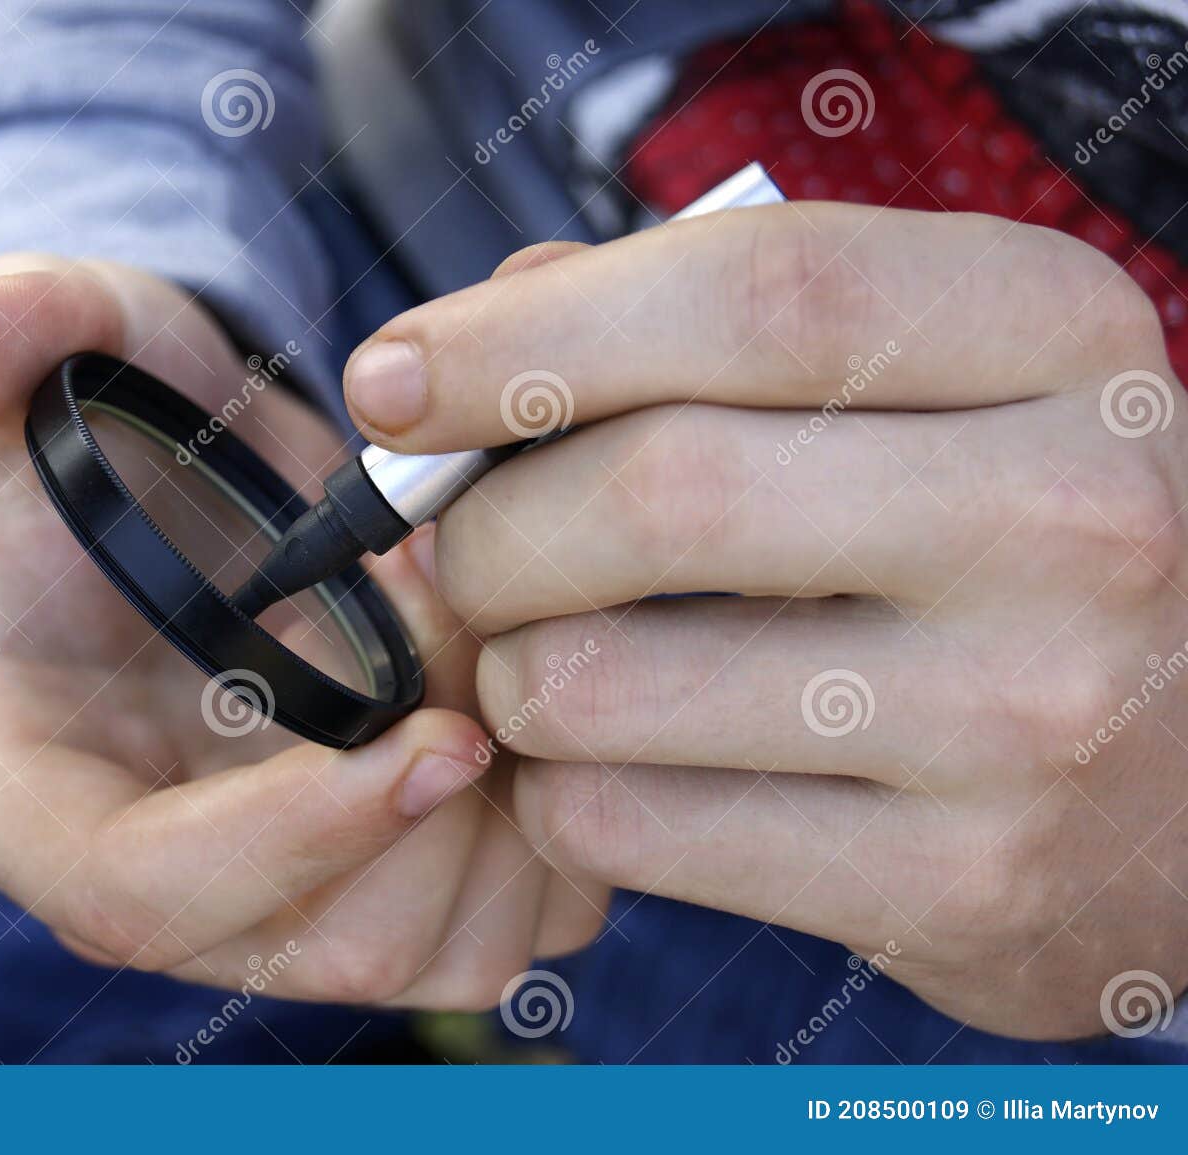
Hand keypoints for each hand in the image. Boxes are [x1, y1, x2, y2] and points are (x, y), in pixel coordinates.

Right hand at [0, 253, 605, 1009]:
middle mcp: (146, 885)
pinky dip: (567, 821)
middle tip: (473, 621)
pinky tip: (535, 688)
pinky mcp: (383, 892)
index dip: (290, 838)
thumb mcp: (37, 369)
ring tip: (497, 636)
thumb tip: (2, 315)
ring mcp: (274, 904)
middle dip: (441, 795)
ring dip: (519, 804)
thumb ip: (10, 329)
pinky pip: (522, 922)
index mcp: (16, 792)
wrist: (168, 503)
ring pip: (446, 952)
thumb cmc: (85, 449)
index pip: (134, 892)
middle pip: (321, 947)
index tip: (438, 734)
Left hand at [343, 205, 1187, 1038]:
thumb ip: (691, 327)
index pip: (753, 293)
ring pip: (600, 683)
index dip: (529, 335)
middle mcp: (1065, 516)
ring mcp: (1019, 718)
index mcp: (1052, 335)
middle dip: (489, 530)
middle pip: (656, 493)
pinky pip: (624, 826)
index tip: (391, 381)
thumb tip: (451, 360)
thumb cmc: (993, 533)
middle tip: (462, 547)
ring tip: (553, 659)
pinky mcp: (954, 884)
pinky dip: (562, 791)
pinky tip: (616, 763)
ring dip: (513, 672)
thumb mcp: (917, 379)